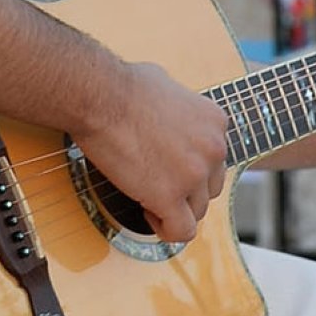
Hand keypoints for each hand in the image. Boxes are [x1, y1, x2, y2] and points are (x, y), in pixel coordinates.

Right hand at [71, 60, 228, 247]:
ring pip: (197, 212)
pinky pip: (181, 231)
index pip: (215, 160)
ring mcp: (194, 174)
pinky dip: (166, 229)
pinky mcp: (170, 196)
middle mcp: (213, 148)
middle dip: (185, 189)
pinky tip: (147, 212)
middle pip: (210, 187)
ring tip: (147, 197)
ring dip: (174, 208)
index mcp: (215, 122)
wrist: (100, 95)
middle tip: (155, 181)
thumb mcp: (168, 86)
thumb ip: (181, 108)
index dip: (188, 165)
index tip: (166, 164)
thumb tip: (170, 114)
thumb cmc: (121, 85)